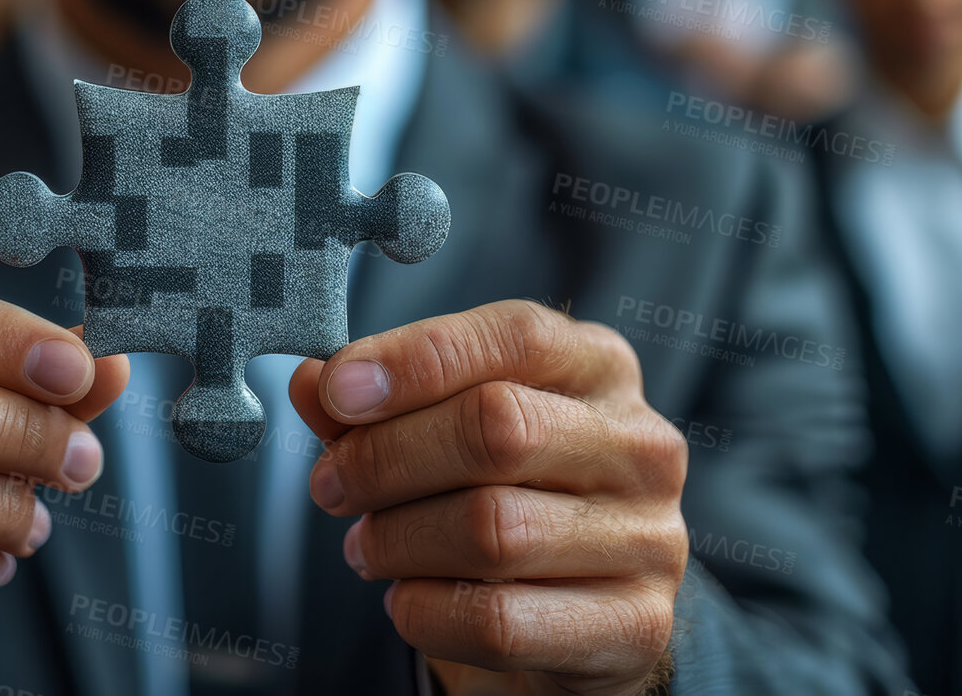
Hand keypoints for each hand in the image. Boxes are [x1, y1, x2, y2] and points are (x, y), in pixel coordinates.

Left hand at [288, 300, 687, 695]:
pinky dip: (427, 613)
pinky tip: (408, 600)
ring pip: (493, 529)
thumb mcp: (450, 428)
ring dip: (398, 541)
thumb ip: (381, 403)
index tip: (338, 392)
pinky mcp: (636, 624)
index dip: (414, 359)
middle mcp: (639, 442)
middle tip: (331, 484)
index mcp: (597, 366)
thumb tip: (312, 382)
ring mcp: (649, 536)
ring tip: (367, 546)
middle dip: (388, 457)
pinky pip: (501, 622)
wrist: (576, 614)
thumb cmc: (508, 495)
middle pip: (496, 427)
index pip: (513, 336)